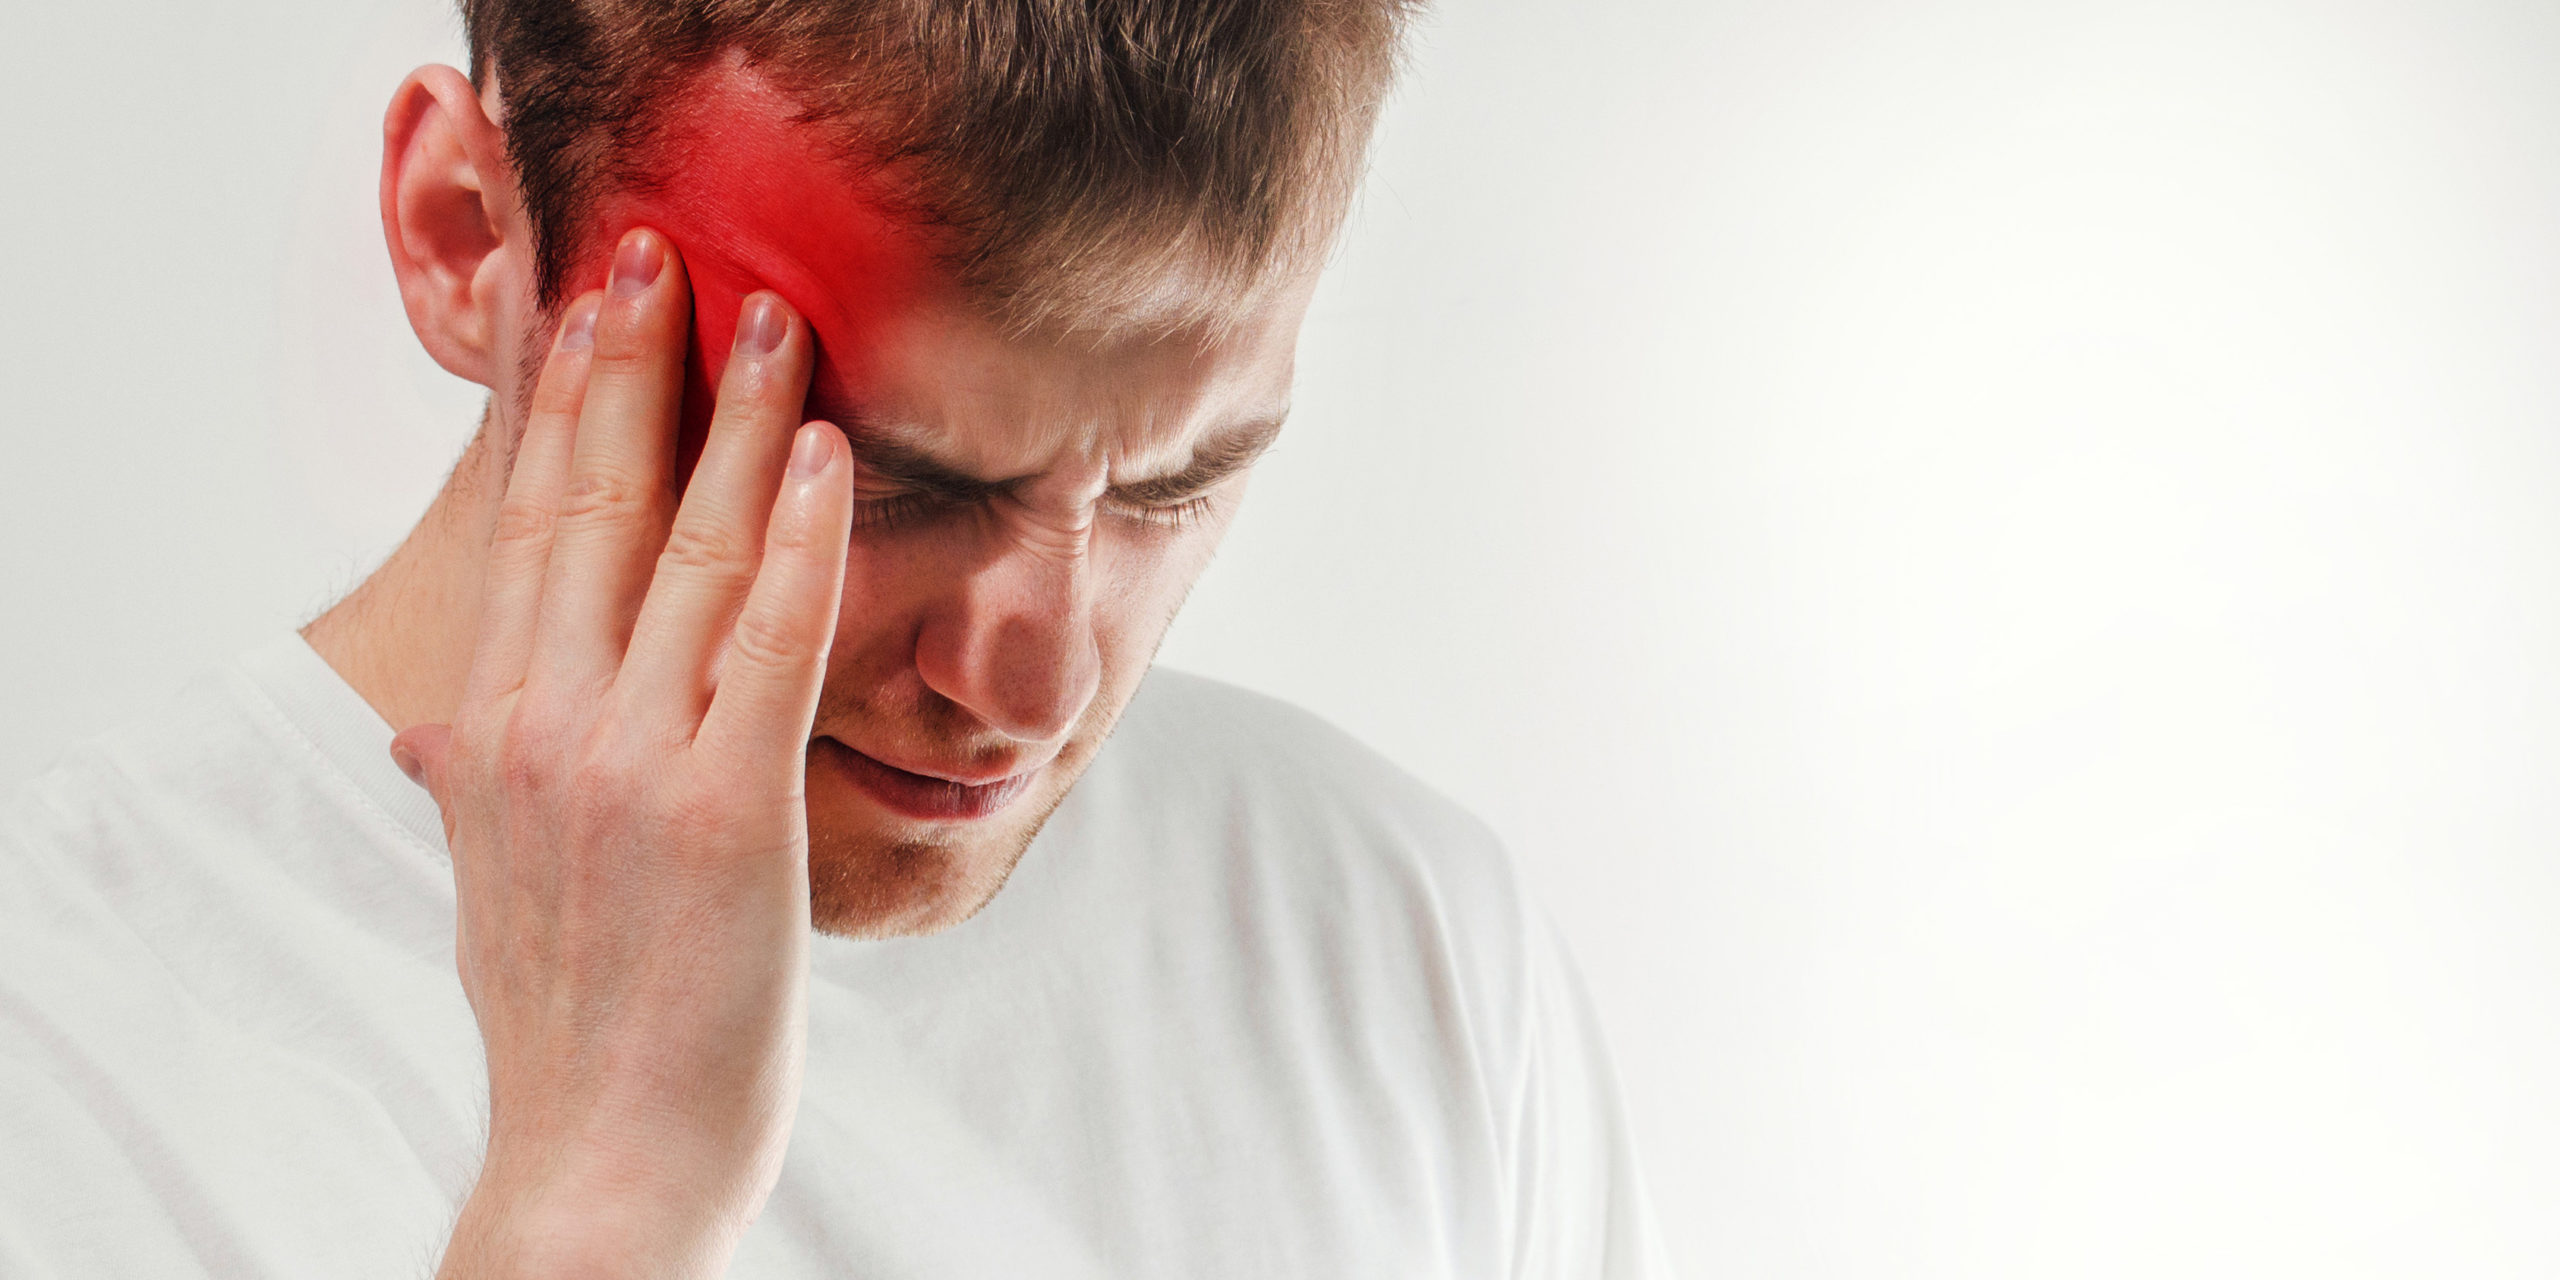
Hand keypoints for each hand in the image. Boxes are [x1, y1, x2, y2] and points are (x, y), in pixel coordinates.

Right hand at [390, 228, 850, 1278]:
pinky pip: (766, 639)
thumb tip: (442, 743)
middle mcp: (540, 726)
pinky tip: (825, 453)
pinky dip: (796, 535)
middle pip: (587, 506)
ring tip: (770, 317)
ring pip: (683, 549)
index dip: (558, 409)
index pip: (526, 532)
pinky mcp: (726, 806)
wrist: (602, 1156)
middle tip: (662, 250)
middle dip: (629, 366)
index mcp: (487, 733)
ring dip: (733, 418)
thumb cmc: (570, 1022)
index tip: (584, 310)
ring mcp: (629, 761)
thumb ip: (476, 788)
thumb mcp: (488, 886)